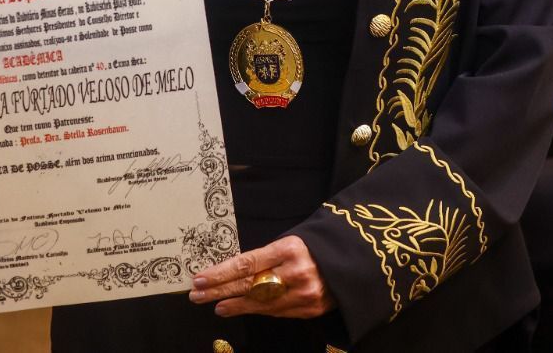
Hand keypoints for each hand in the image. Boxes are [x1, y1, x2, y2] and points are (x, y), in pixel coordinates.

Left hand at [190, 235, 334, 319]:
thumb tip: (232, 269)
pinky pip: (276, 311)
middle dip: (219, 290)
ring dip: (234, 304)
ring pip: (260, 303)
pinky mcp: (310, 309)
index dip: (221, 273)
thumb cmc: (317, 246)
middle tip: (196, 294)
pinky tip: (239, 309)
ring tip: (214, 304)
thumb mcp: (293, 241)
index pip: (247, 263)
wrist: (355, 260)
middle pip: (249, 284)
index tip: (200, 278)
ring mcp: (304, 293)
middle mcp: (296, 272)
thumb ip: (267, 256)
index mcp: (291, 248)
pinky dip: (255, 310)